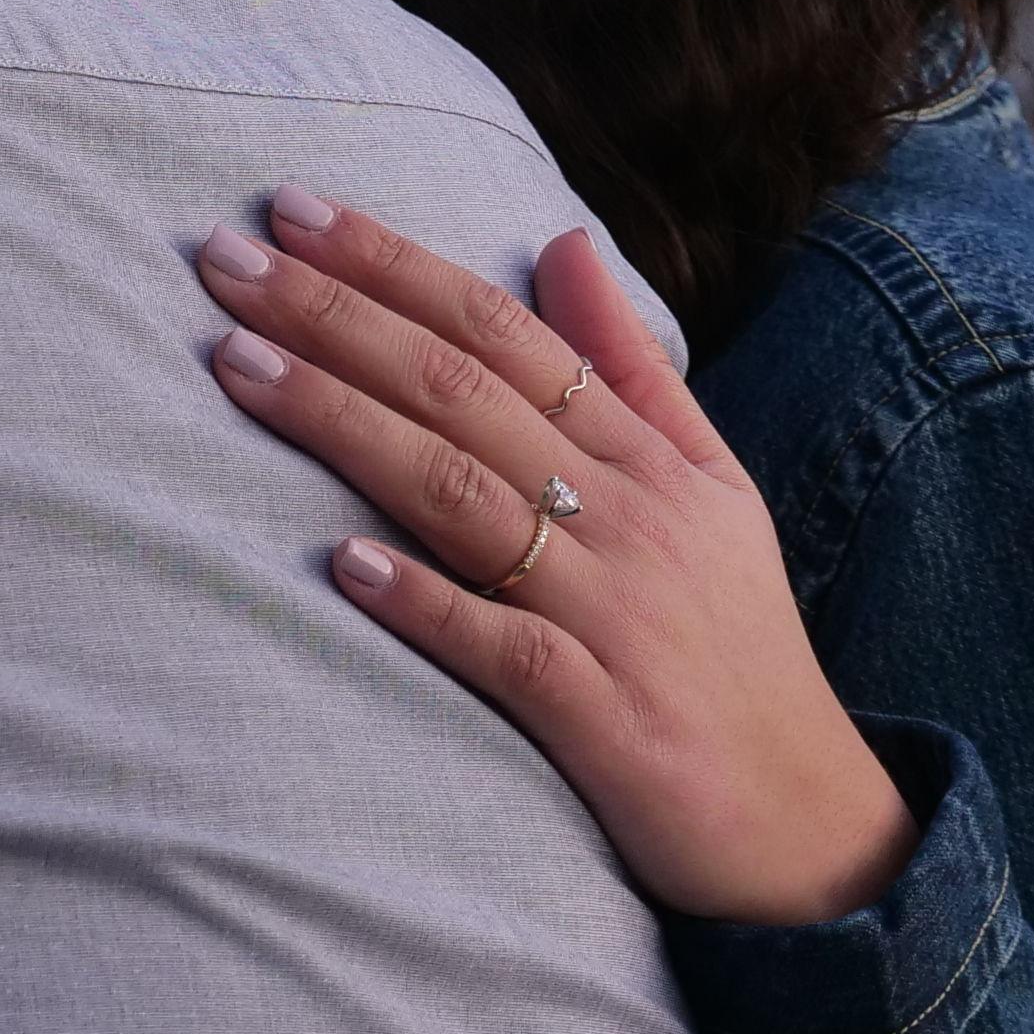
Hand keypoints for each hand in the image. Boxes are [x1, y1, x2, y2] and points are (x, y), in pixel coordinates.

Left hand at [192, 191, 917, 931]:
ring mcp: (615, 614)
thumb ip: (629, 367)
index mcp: (647, 458)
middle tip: (224, 258)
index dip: (395, 264)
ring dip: (344, 424)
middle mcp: (630, 517)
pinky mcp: (601, 716)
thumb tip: (563, 240)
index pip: (504, 331)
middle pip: (461, 390)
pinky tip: (344, 566)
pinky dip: (427, 601)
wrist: (809, 826)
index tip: (294, 208)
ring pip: (462, 495)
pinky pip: (504, 645)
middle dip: (335, 315)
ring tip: (236, 367)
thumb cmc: (735, 644)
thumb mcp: (711, 488)